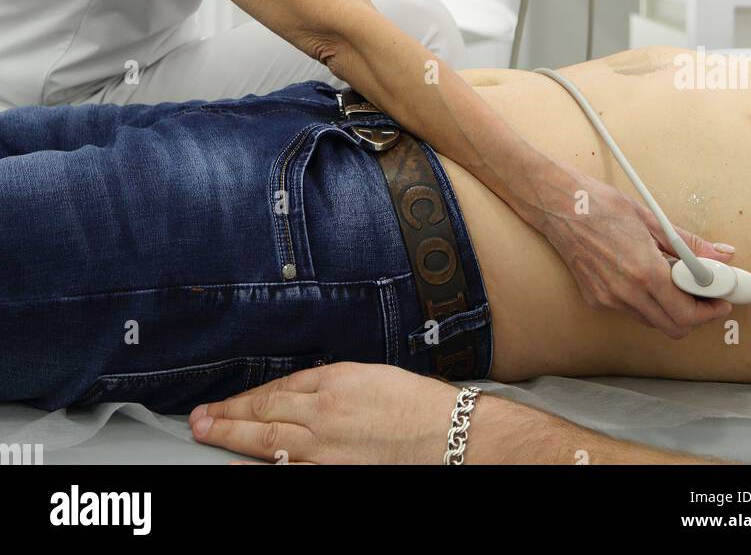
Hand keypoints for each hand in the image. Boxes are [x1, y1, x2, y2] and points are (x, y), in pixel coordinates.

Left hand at [189, 362, 461, 464]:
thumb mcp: (373, 377)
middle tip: (199, 419)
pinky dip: (260, 471)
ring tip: (207, 435)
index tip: (229, 401)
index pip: (280, 388)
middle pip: (264, 413)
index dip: (249, 397)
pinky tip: (239, 470)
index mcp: (336, 381)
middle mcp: (324, 413)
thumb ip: (336, 384)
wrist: (449, 436)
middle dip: (228, 416)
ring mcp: (326, 449)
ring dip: (232, 439)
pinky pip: (288, 474)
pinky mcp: (334, 475)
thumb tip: (305, 392)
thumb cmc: (421, 407)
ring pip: (267, 443)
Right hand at [524, 158, 735, 337]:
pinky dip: (647, 301)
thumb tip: (721, 254)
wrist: (557, 205)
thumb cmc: (601, 205)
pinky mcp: (595, 299)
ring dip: (671, 308)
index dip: (711, 309)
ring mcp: (608, 299)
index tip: (722, 299)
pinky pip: (632, 311)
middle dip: (695, 315)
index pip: (688, 312)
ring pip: (653, 321)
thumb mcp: (651, 219)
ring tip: (674, 279)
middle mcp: (626, 292)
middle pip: (674, 327)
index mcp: (644, 271)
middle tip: (704, 295)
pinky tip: (645, 276)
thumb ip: (688, 244)